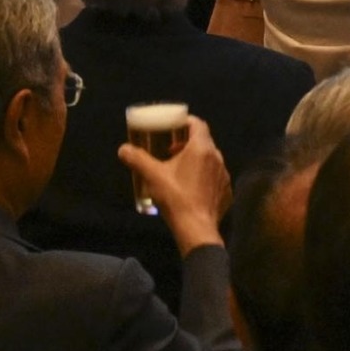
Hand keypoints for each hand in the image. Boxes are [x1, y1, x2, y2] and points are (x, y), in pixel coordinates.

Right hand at [119, 113, 232, 251]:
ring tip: (178, 170)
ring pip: (210, 160)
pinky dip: (203, 177)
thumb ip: (137, 159)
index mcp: (202, 148)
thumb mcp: (153, 176)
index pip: (198, 124)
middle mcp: (217, 158)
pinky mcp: (226, 191)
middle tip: (170, 150)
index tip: (173, 126)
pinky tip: (190, 188)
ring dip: (195, 160)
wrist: (196, 228)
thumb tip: (123, 149)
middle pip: (203, 142)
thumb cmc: (176, 197)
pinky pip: (214, 177)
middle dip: (187, 143)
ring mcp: (224, 175)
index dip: (186, 122)